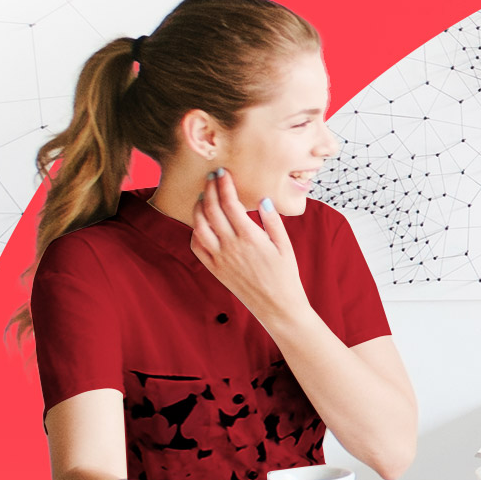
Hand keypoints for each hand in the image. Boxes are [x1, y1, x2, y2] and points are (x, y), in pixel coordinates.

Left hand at [190, 169, 306, 320]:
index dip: (224, 185)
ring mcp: (220, 259)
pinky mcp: (215, 270)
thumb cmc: (285, 275)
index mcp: (250, 237)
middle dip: (209, 190)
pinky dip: (195, 231)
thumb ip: (272, 221)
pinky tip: (200, 223)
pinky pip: (197, 247)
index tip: (222, 172)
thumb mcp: (285, 246)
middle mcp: (231, 246)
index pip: (230, 204)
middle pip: (212, 211)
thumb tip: (262, 199)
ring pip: (199, 227)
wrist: (277, 307)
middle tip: (211, 177)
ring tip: (202, 196)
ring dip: (198, 208)